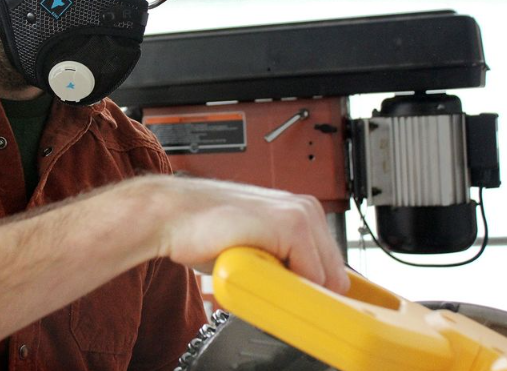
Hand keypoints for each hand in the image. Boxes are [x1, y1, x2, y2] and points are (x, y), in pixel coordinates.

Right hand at [127, 175, 349, 293]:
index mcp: (300, 210)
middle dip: (306, 290)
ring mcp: (301, 215)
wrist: (172, 214)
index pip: (330, 265)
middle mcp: (306, 209)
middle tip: (270, 288)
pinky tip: (259, 273)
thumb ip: (279, 259)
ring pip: (325, 277)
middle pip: (334, 274)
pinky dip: (289, 286)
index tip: (295, 297)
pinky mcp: (291, 226)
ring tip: (258, 276)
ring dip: (295, 288)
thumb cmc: (202, 227)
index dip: (313, 286)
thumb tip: (294, 288)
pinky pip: (311, 275)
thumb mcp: (253, 243)